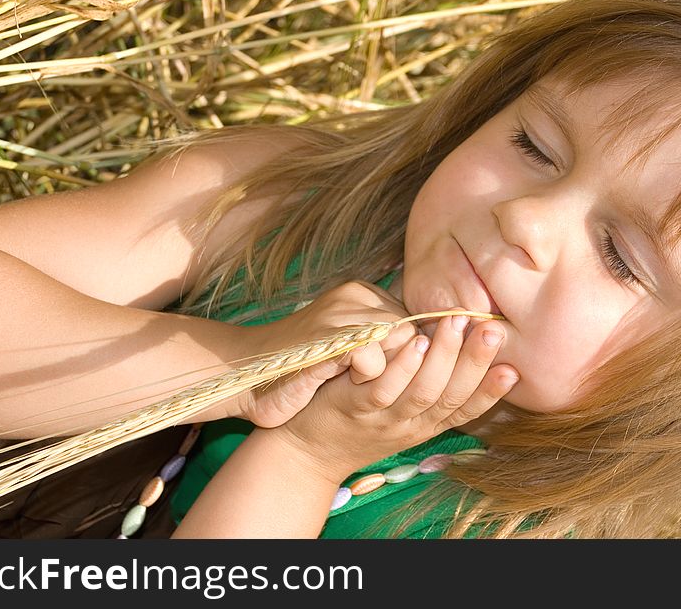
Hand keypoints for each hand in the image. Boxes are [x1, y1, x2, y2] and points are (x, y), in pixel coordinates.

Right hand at [235, 280, 419, 427]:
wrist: (245, 376)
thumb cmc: (303, 371)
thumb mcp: (354, 348)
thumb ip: (389, 342)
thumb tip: (436, 350)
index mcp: (364, 294)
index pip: (418, 320)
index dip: (416, 356)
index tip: (393, 376)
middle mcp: (355, 295)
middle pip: (415, 330)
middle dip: (408, 365)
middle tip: (379, 384)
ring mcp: (340, 314)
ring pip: (402, 342)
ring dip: (390, 374)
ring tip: (363, 386)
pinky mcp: (327, 337)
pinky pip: (373, 357)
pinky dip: (368, 379)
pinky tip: (345, 384)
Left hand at [268, 313, 518, 483]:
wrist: (305, 450)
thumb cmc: (356, 416)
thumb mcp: (397, 406)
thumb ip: (423, 379)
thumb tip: (449, 335)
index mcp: (424, 424)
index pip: (465, 409)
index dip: (491, 390)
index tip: (515, 366)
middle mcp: (409, 425)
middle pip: (450, 397)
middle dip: (475, 363)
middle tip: (492, 330)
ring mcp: (382, 418)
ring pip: (422, 392)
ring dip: (442, 358)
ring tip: (455, 325)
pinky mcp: (353, 408)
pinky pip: (382, 390)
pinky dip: (402, 367)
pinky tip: (414, 342)